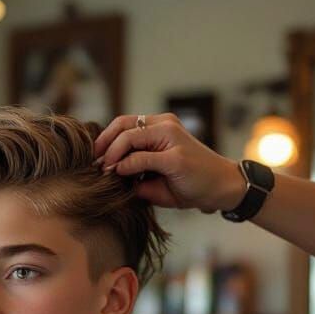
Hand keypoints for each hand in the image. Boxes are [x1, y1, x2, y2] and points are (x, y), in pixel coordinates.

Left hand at [93, 113, 245, 213]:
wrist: (220, 188)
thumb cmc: (187, 184)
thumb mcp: (154, 178)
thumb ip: (133, 172)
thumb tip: (107, 173)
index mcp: (160, 126)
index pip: (124, 124)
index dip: (105, 140)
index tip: (94, 158)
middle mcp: (166, 125)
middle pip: (122, 125)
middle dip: (102, 144)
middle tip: (94, 163)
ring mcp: (171, 137)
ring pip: (129, 137)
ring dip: (112, 154)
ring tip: (105, 170)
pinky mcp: (175, 156)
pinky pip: (141, 157)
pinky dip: (126, 166)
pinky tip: (120, 174)